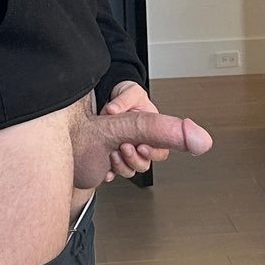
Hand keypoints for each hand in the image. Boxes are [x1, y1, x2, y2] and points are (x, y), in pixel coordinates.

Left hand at [71, 83, 212, 187]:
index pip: (160, 151)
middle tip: (125, 147)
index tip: (142, 147)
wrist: (108, 97)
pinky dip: (108, 172)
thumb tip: (113, 110)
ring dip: (121, 166)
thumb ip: (124, 99)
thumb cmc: (125, 95)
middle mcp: (139, 145)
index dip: (153, 153)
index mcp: (151, 132)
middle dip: (134, 160)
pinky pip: (111, 171)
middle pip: (144, 164)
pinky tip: (104, 168)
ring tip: (113, 153)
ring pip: (129, 170)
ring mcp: (124, 152)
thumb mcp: (130, 91)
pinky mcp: (109, 156)